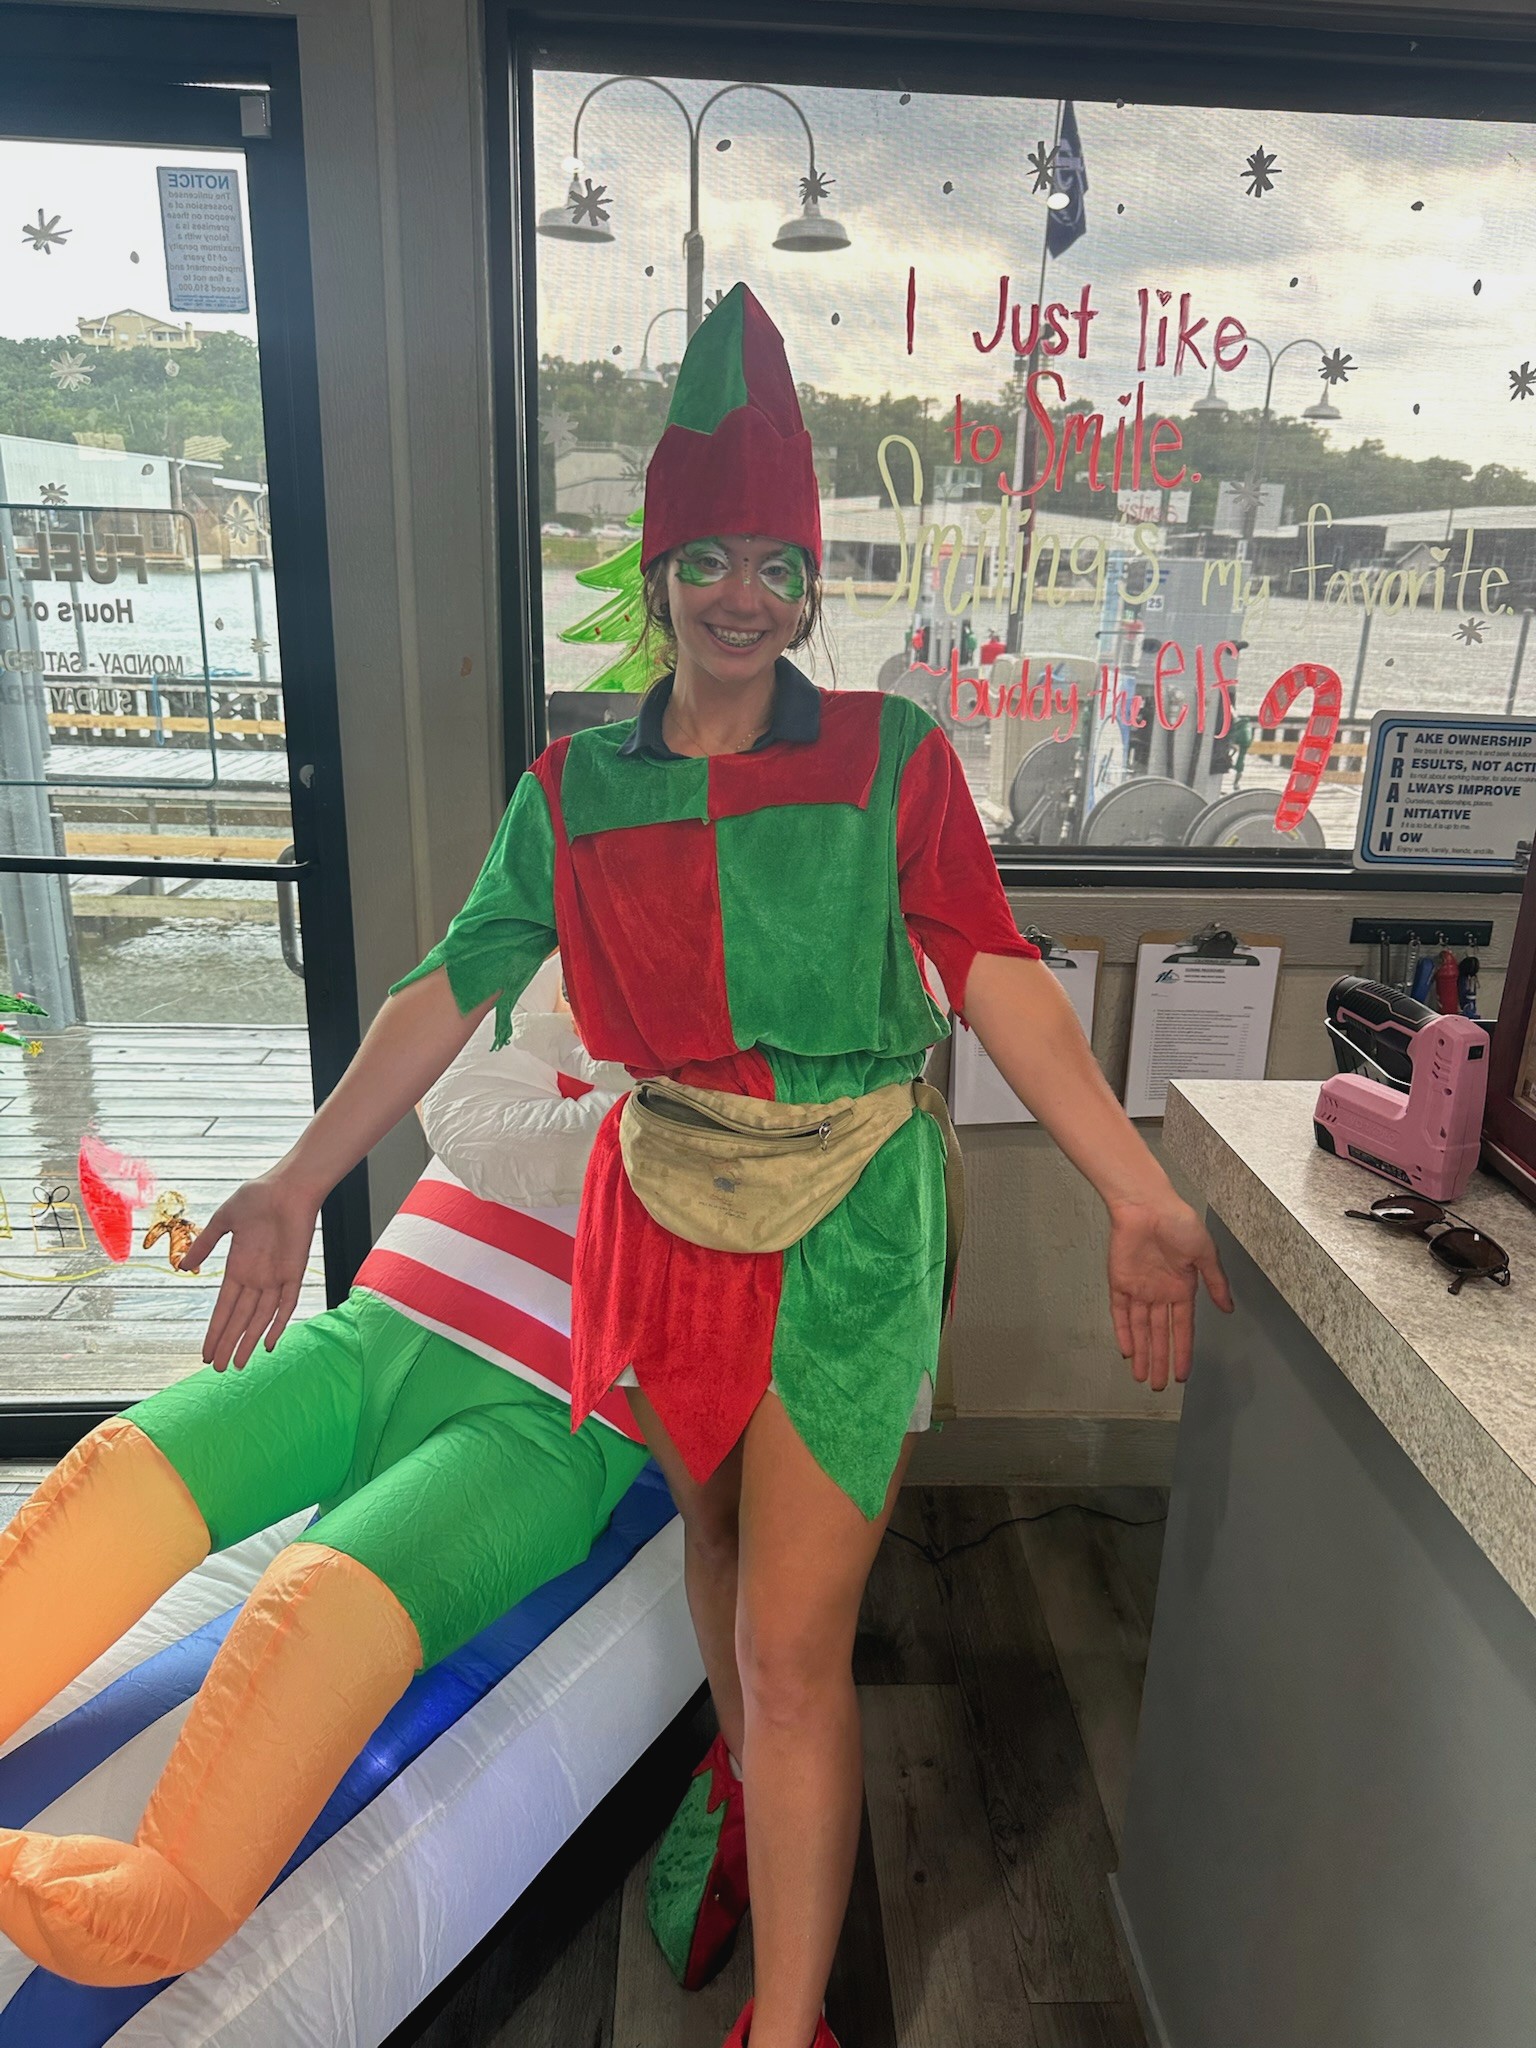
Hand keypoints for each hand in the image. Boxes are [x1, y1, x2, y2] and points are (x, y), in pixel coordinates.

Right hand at [184, 1170, 320, 1372]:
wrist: (288, 1186)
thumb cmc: (257, 1197)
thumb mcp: (223, 1221)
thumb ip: (205, 1245)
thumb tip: (182, 1267)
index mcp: (238, 1267)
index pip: (223, 1308)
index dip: (215, 1330)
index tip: (205, 1351)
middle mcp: (256, 1278)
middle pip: (239, 1319)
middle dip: (229, 1344)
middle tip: (217, 1369)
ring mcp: (275, 1277)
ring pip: (260, 1318)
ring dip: (249, 1341)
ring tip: (238, 1365)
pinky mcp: (295, 1273)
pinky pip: (287, 1304)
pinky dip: (278, 1324)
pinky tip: (269, 1344)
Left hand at [1107, 1197, 1232, 1391]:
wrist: (1147, 1205)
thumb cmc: (1178, 1223)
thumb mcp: (1205, 1253)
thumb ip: (1216, 1283)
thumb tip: (1229, 1309)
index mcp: (1182, 1288)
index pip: (1183, 1328)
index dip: (1183, 1351)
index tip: (1183, 1373)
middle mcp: (1160, 1293)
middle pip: (1160, 1335)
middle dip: (1160, 1361)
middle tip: (1159, 1387)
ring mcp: (1139, 1290)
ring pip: (1140, 1330)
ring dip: (1142, 1353)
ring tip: (1143, 1378)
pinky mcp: (1119, 1282)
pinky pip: (1120, 1313)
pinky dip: (1123, 1333)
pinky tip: (1127, 1352)